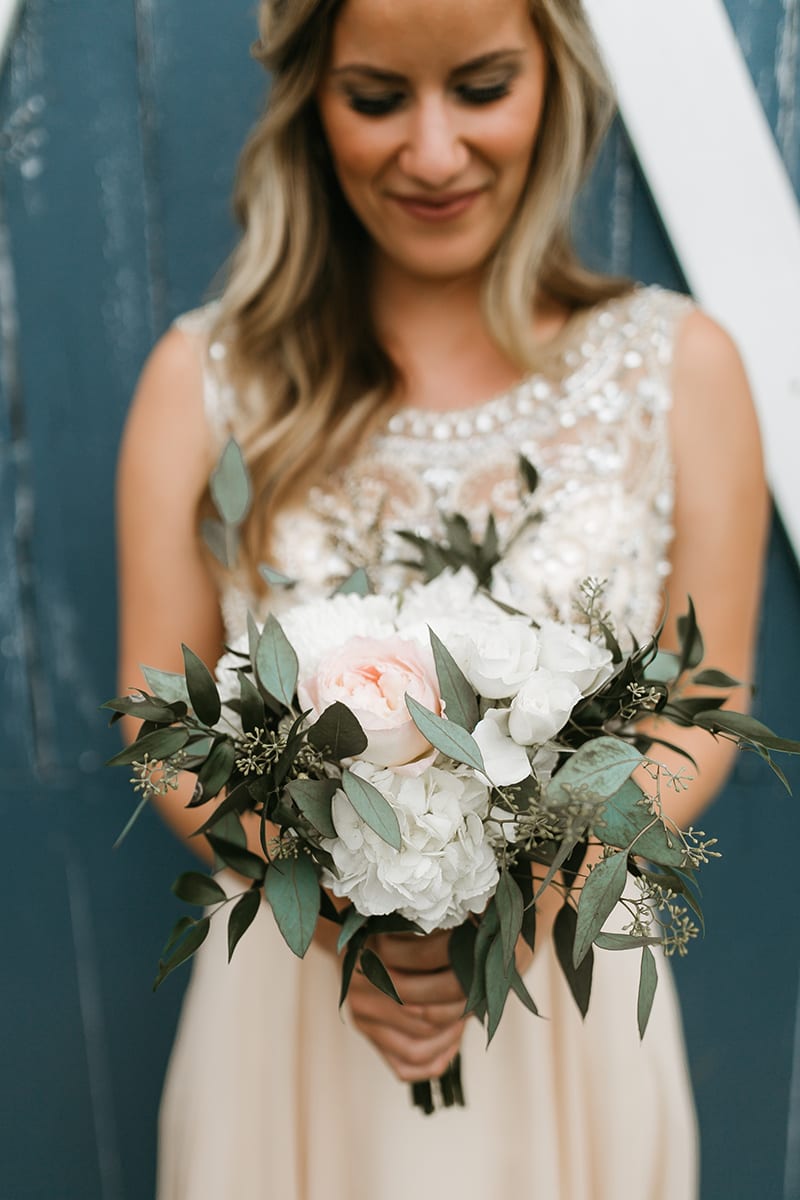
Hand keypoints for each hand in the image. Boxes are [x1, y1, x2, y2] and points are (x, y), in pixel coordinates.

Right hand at [346, 930, 466, 1082]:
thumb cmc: (390, 933)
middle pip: (425, 1007)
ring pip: (420, 1039)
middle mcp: (364, 989)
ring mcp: (364, 1017)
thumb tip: (475, 944)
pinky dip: (437, 1057)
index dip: (457, 957)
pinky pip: (405, 1066)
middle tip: (478, 987)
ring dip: (454, 1028)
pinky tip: (453, 1039)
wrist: (353, 945)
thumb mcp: (405, 925)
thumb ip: (432, 937)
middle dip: (461, 999)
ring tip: (469, 1010)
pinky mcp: (368, 1035)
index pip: (425, 958)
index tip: (476, 951)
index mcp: (373, 951)